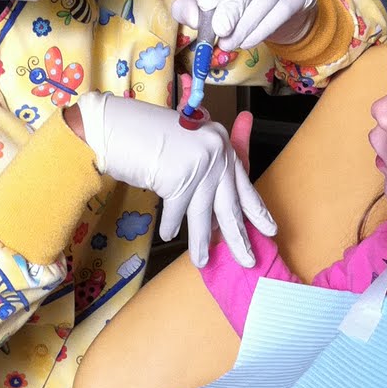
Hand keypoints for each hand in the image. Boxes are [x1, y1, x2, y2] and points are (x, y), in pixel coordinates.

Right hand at [75, 93, 275, 267]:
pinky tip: (168, 235)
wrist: (116, 124)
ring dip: (200, 243)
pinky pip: (177, 212)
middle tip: (249, 261)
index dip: (256, 209)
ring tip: (201, 263)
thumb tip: (214, 216)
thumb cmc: (145, 134)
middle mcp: (216, 153)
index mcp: (221, 144)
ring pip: (202, 215)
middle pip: (229, 205)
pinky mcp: (180, 179)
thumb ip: (204, 173)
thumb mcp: (184, 148)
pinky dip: (170, 225)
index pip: (244, 184)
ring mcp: (199, 166)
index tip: (270, 230)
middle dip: (238, 238)